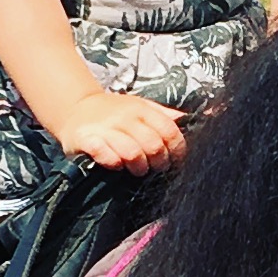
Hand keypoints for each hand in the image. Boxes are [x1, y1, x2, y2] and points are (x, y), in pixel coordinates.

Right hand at [53, 91, 185, 174]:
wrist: (76, 109)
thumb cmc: (115, 113)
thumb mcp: (142, 108)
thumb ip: (167, 117)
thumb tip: (200, 117)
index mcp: (142, 109)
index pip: (169, 130)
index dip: (177, 149)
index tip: (175, 159)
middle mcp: (125, 117)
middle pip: (153, 144)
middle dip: (159, 161)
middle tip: (156, 167)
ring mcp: (105, 128)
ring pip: (132, 152)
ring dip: (139, 166)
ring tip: (137, 169)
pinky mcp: (86, 139)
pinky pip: (105, 155)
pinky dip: (114, 163)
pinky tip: (115, 164)